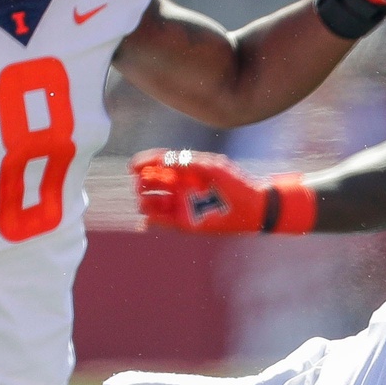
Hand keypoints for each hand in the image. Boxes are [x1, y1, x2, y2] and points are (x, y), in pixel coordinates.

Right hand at [131, 150, 315, 234]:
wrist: (252, 208)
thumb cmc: (235, 183)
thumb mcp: (212, 167)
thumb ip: (188, 162)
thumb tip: (163, 161)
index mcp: (183, 170)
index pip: (156, 163)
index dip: (143, 162)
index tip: (133, 166)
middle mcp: (178, 186)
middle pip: (149, 182)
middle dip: (141, 183)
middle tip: (143, 185)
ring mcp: (179, 204)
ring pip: (150, 202)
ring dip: (143, 201)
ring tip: (146, 202)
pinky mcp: (183, 223)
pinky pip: (159, 222)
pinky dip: (148, 221)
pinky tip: (147, 219)